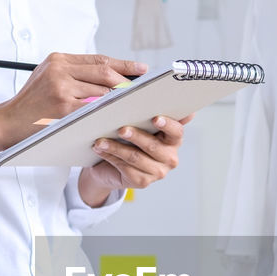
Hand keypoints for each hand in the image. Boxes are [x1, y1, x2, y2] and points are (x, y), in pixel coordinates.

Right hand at [0, 52, 147, 162]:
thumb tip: (112, 76)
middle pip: (104, 72)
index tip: (141, 69)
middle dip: (126, 81)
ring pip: (102, 91)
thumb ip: (74, 73)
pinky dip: (108, 112)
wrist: (7, 122)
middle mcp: (60, 70)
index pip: (98, 59)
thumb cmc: (32, 103)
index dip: (123, 64)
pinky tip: (118, 116)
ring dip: (119, 99)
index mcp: (58, 60)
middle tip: (143, 89)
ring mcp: (62, 89)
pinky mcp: (64, 108)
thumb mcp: (48, 77)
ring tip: (134, 104)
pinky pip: (94, 109)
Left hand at [77, 114, 193, 207]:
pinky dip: (111, 157)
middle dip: (136, 136)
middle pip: (154, 146)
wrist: (113, 167)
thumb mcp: (140, 125)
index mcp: (173, 140)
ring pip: (135, 158)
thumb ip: (148, 113)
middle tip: (121, 129)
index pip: (176, 131)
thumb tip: (152, 94)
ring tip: (101, 140)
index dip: (167, 125)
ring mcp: (157, 172)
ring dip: (116, 148)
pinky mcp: (142, 182)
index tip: (156, 118)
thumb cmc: (129, 139)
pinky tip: (100, 149)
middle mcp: (170, 157)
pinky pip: (125, 168)